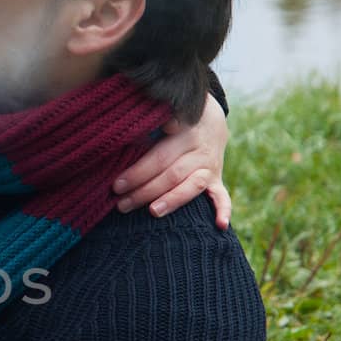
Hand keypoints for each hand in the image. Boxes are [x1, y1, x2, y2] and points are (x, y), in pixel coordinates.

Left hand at [113, 93, 230, 228]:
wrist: (207, 120)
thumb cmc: (171, 119)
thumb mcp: (161, 114)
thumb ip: (147, 124)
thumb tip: (125, 133)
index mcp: (184, 131)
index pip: (159, 156)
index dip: (138, 171)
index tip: (116, 184)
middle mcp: (199, 150)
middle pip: (171, 174)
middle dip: (144, 190)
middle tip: (120, 204)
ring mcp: (210, 166)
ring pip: (192, 186)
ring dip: (172, 200)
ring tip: (152, 212)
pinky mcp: (216, 179)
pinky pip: (222, 196)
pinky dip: (223, 210)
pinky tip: (220, 225)